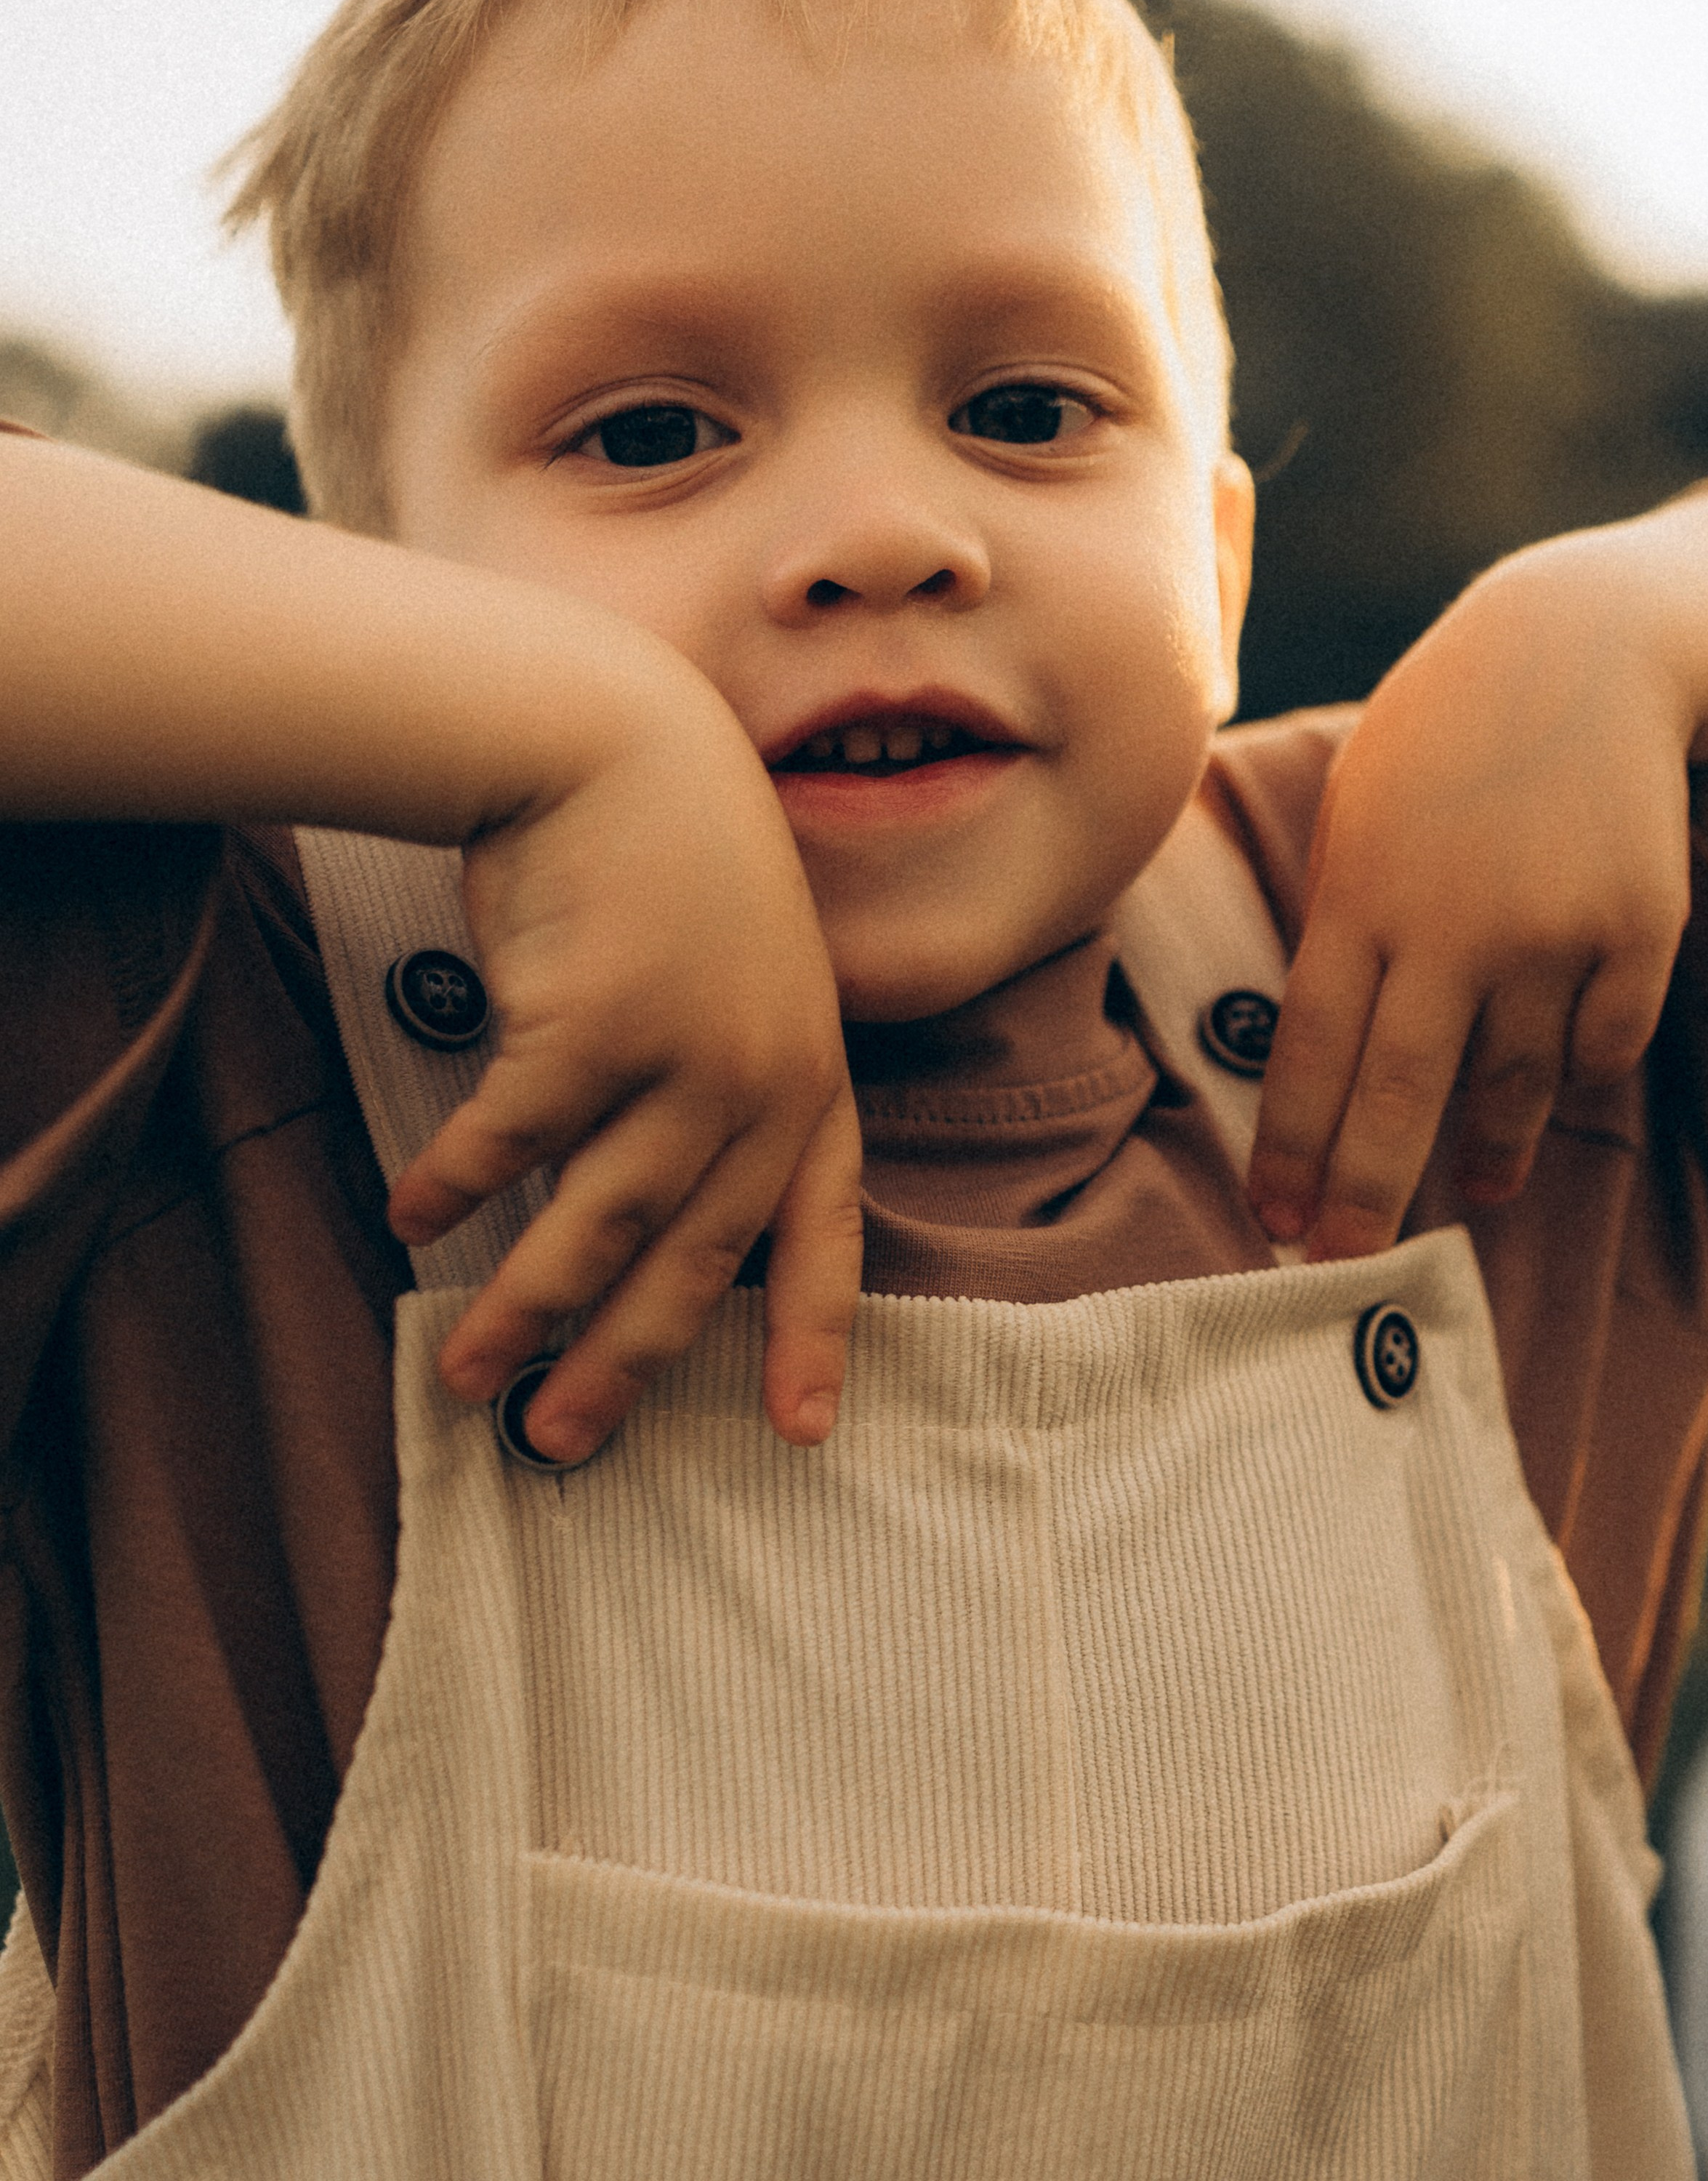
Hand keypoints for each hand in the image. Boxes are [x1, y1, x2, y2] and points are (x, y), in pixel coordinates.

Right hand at [388, 690, 861, 1462]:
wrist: (618, 740)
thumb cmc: (670, 865)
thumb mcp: (745, 981)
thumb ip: (725, 1093)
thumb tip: (651, 1217)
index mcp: (813, 1079)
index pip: (824, 1234)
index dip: (811, 1337)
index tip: (799, 1431)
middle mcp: (763, 1082)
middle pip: (692, 1263)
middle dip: (622, 1364)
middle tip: (562, 1440)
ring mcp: (682, 1058)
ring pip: (595, 1226)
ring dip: (521, 1308)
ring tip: (462, 1373)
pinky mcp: (590, 1028)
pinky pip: (509, 1143)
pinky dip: (455, 1186)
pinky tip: (410, 1219)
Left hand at [1247, 524, 1701, 1258]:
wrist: (1582, 648)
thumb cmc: (1442, 737)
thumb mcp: (1360, 812)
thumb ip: (1344, 927)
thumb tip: (1328, 1056)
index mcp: (1363, 895)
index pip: (1311, 1052)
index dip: (1291, 1148)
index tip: (1276, 1221)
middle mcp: (1454, 925)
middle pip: (1400, 1095)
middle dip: (1367, 1193)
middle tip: (1346, 1263)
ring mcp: (1552, 931)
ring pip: (1511, 1085)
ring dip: (1486, 1151)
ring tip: (1472, 1193)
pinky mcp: (1636, 930)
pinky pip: (1600, 1045)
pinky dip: (1574, 1071)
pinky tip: (1551, 1087)